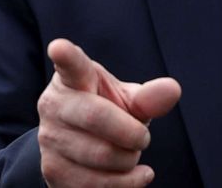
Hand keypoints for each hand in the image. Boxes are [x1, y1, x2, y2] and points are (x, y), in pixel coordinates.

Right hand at [37, 39, 181, 187]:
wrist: (80, 148)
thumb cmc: (107, 114)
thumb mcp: (127, 101)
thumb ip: (149, 98)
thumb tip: (173, 89)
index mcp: (73, 78)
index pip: (70, 64)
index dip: (65, 55)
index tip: (59, 47)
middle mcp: (54, 104)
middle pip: (97, 118)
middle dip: (132, 132)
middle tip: (142, 137)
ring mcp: (49, 138)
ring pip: (100, 155)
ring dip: (129, 160)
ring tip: (131, 154)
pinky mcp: (52, 171)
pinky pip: (95, 185)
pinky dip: (126, 184)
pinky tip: (137, 175)